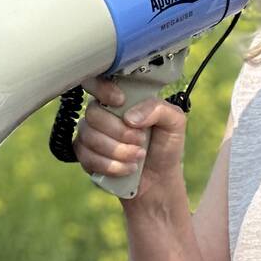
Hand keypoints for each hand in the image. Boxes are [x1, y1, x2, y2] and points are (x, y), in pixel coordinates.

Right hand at [75, 77, 187, 197]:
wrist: (159, 178)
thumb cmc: (165, 145)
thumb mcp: (174, 122)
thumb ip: (158, 109)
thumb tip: (129, 116)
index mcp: (123, 99)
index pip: (98, 82)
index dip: (103, 89)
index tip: (121, 101)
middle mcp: (103, 113)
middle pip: (93, 113)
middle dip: (119, 131)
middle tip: (141, 140)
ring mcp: (91, 134)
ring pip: (89, 136)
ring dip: (118, 151)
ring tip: (138, 156)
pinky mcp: (85, 155)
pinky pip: (86, 157)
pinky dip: (111, 165)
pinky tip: (127, 168)